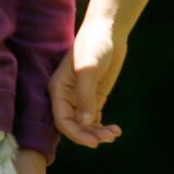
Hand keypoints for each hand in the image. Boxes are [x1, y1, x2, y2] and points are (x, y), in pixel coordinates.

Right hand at [49, 18, 124, 147]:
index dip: (76, 134)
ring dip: (97, 133)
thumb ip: (85, 95)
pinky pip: (94, 118)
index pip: (62, 120)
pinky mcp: (94, 96)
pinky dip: (103, 127)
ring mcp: (80, 97)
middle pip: (73, 126)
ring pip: (84, 125)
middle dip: (89, 135)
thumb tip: (85, 121)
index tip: (94, 142)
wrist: (108, 30)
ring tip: (114, 134)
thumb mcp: (88, 68)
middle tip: (108, 138)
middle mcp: (67, 96)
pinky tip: (116, 129)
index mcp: (58, 89)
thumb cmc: (94, 44)